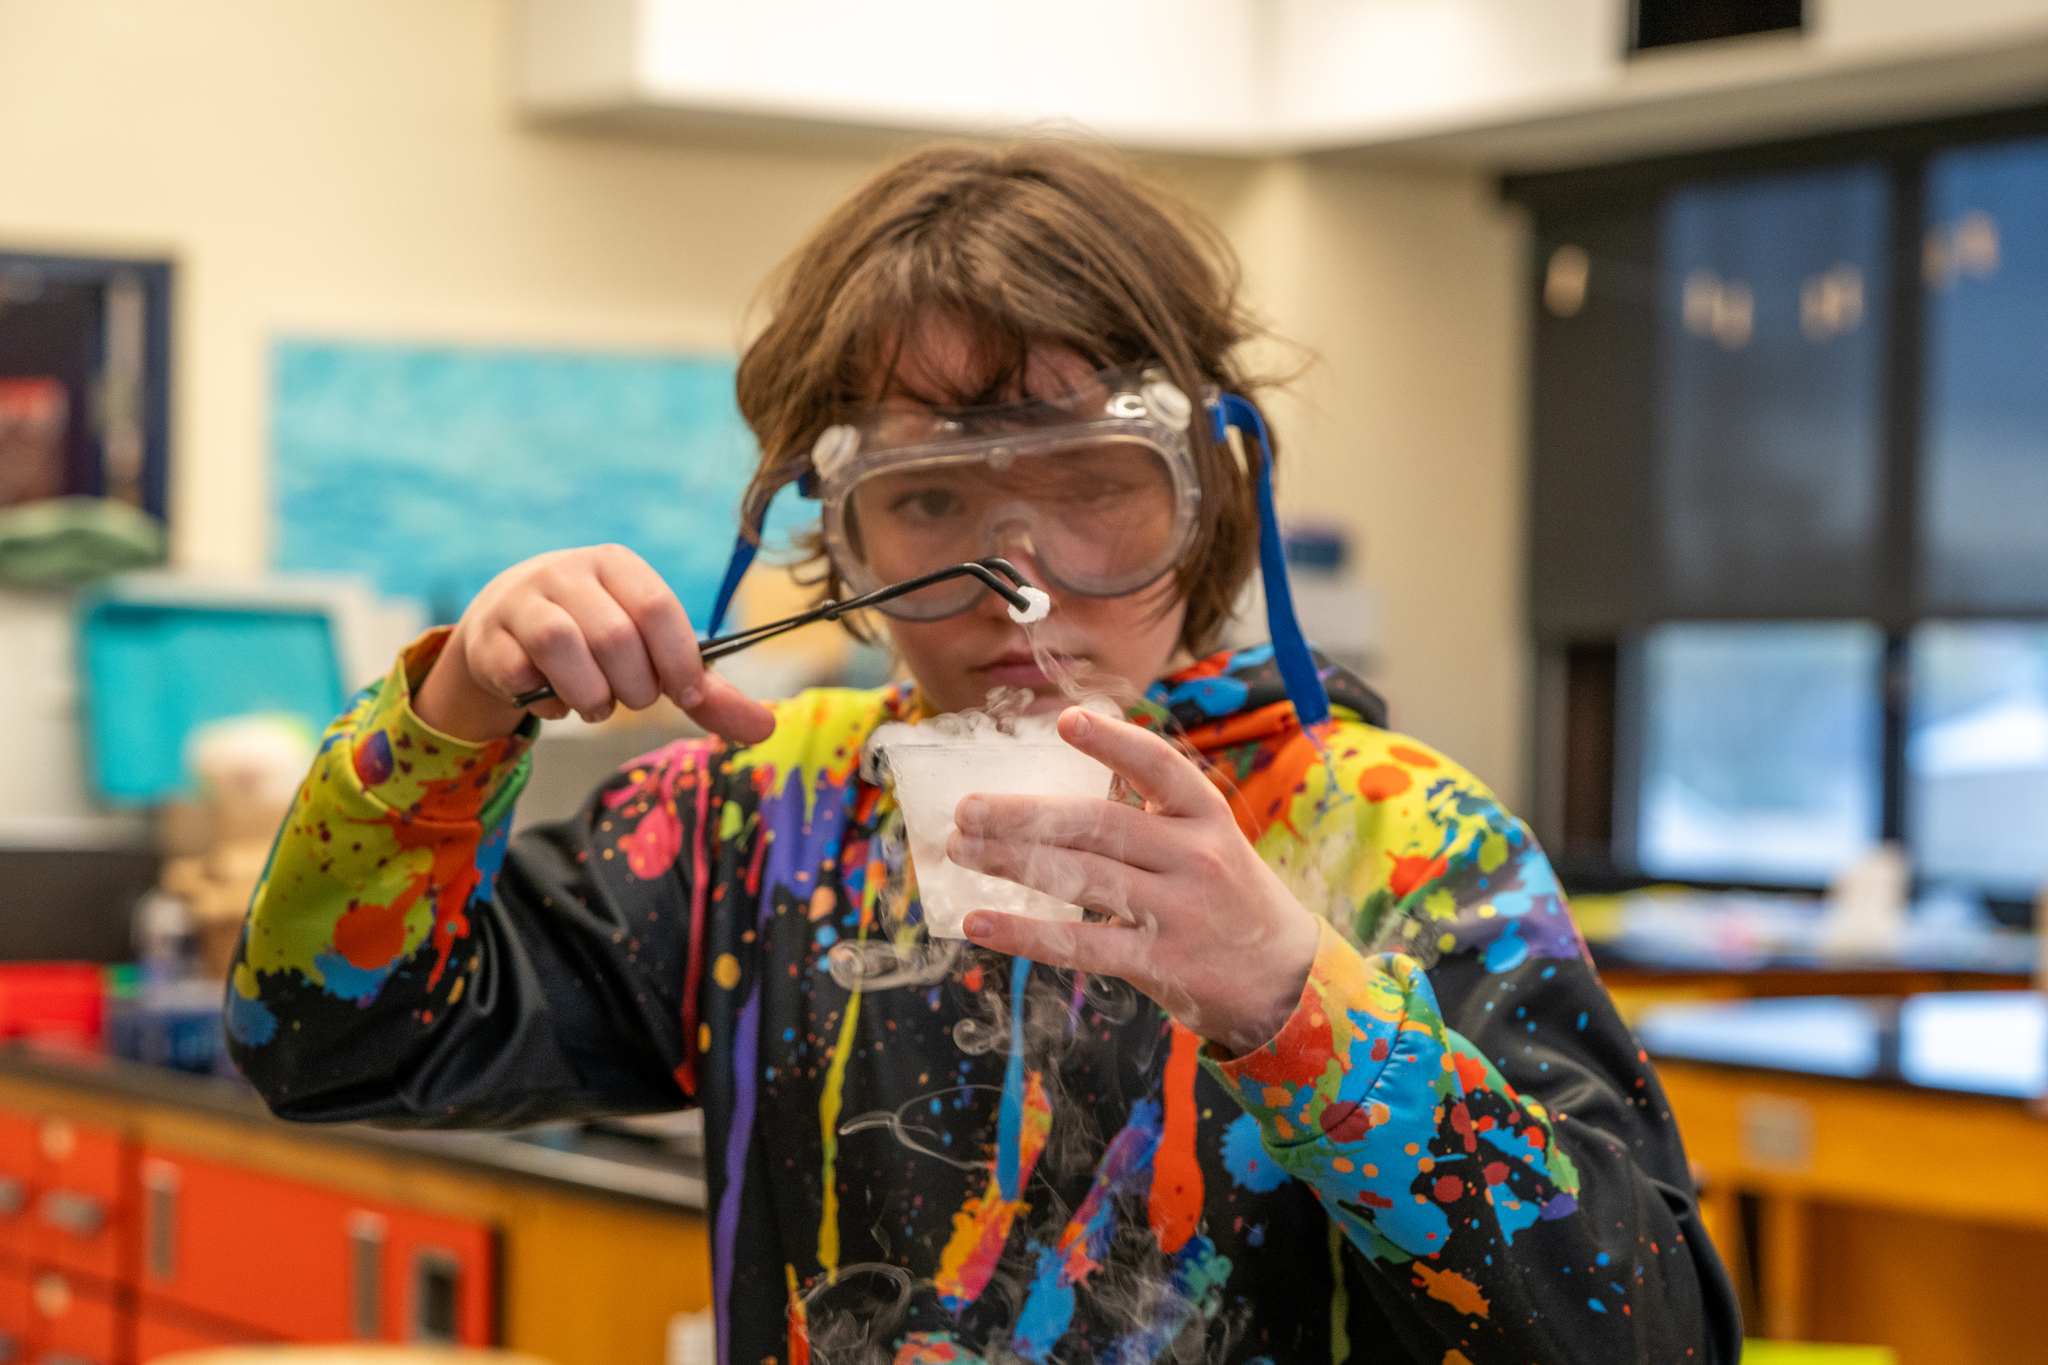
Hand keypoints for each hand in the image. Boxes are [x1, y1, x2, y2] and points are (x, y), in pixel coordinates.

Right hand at [413, 545, 775, 745]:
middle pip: (614, 637)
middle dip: (633, 687)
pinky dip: (546, 704)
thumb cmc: (597, 640)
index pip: (656, 607)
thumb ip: (707, 693)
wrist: (507, 627)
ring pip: (562, 648)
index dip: (676, 658)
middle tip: (631, 698)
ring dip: (590, 696)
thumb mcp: (652, 655)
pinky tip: (553, 703)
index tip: (685, 695)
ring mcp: (523, 600)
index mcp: (619, 566)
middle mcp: (568, 571)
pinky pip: (520, 673)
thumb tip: (767, 730)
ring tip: (597, 706)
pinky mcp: (488, 636)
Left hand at [950, 707, 1321, 1055]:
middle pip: (1097, 825)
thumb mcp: (1208, 841)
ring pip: (1081, 878)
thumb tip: (1058, 788)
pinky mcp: (1158, 964)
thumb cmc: (1227, 897)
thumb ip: (1149, 814)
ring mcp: (1177, 912)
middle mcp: (1194, 858)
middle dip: (1023, 814)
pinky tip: (979, 922)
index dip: (1113, 743)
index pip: (1159, 767)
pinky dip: (1023, 933)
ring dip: (1011, 862)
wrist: (1285, 981)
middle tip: (966, 808)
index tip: (1066, 719)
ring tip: (960, 851)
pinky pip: (1079, 945)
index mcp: (1206, 816)